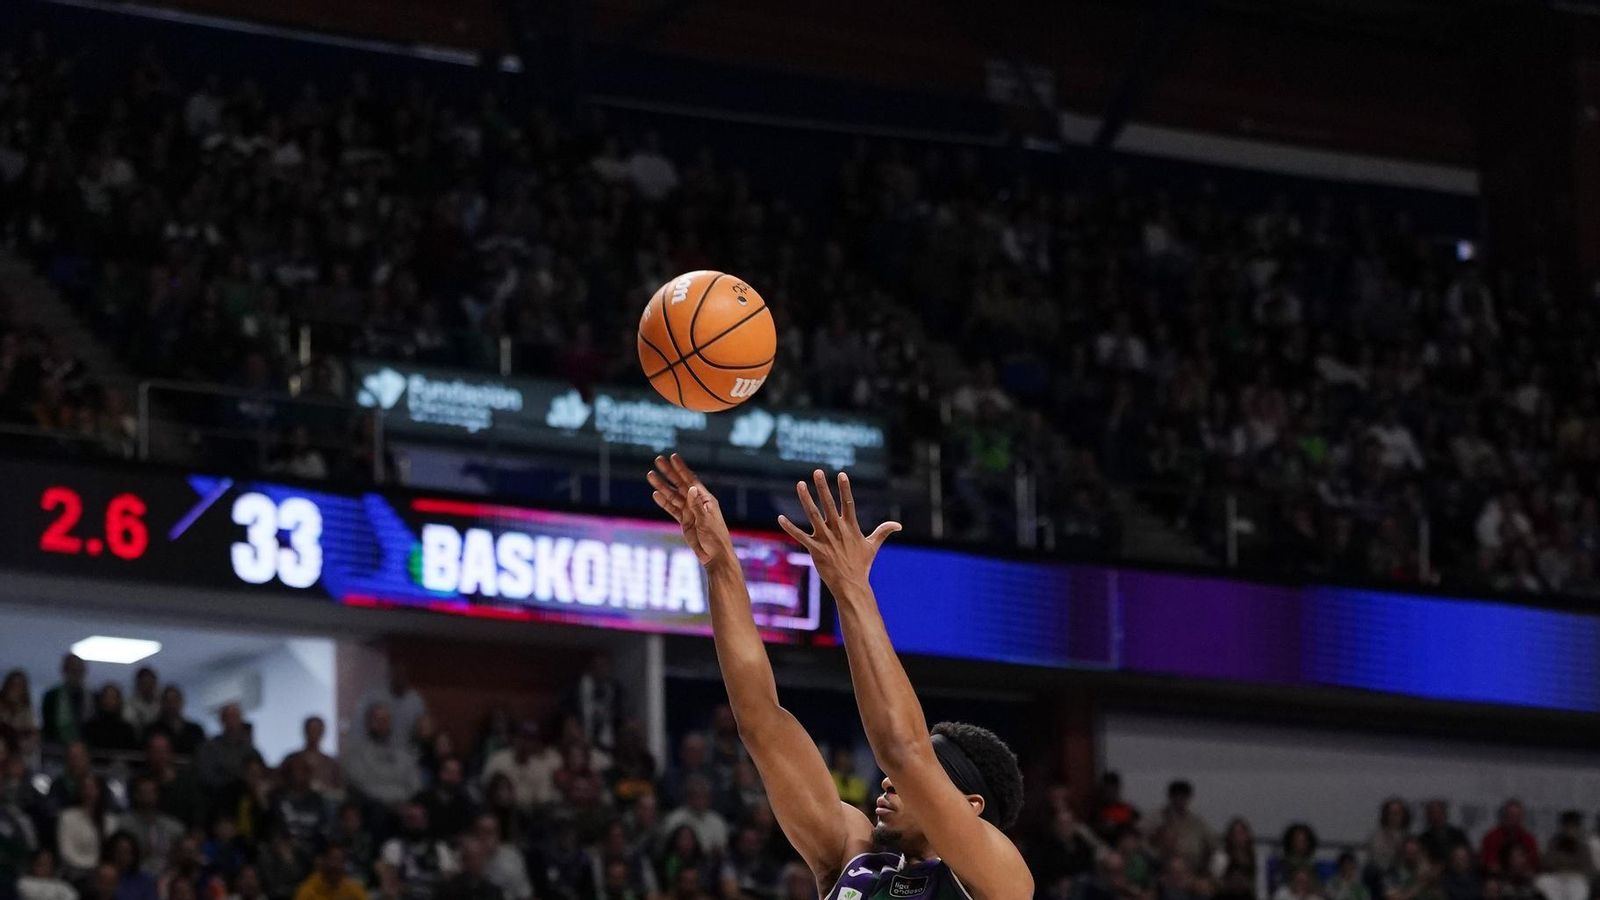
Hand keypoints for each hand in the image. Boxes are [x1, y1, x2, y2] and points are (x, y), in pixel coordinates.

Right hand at [647, 454, 734, 565]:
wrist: (714, 556)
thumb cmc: (715, 539)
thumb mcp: (706, 522)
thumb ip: (697, 505)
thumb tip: (690, 488)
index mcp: (706, 499)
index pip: (691, 480)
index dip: (681, 469)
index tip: (673, 457)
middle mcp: (697, 502)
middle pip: (680, 484)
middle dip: (669, 472)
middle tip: (658, 460)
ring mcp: (690, 511)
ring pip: (673, 496)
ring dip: (662, 486)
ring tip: (650, 475)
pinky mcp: (685, 521)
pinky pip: (672, 509)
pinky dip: (664, 502)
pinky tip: (655, 494)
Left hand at [778, 469, 900, 592]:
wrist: (851, 584)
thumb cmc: (862, 565)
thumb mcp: (873, 546)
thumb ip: (883, 532)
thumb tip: (899, 525)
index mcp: (850, 527)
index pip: (848, 503)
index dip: (844, 488)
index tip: (841, 474)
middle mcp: (837, 530)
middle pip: (829, 504)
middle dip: (823, 487)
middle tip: (817, 471)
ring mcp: (825, 539)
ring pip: (813, 515)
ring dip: (806, 499)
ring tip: (800, 484)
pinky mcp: (815, 549)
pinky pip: (800, 536)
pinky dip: (790, 527)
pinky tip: (780, 518)